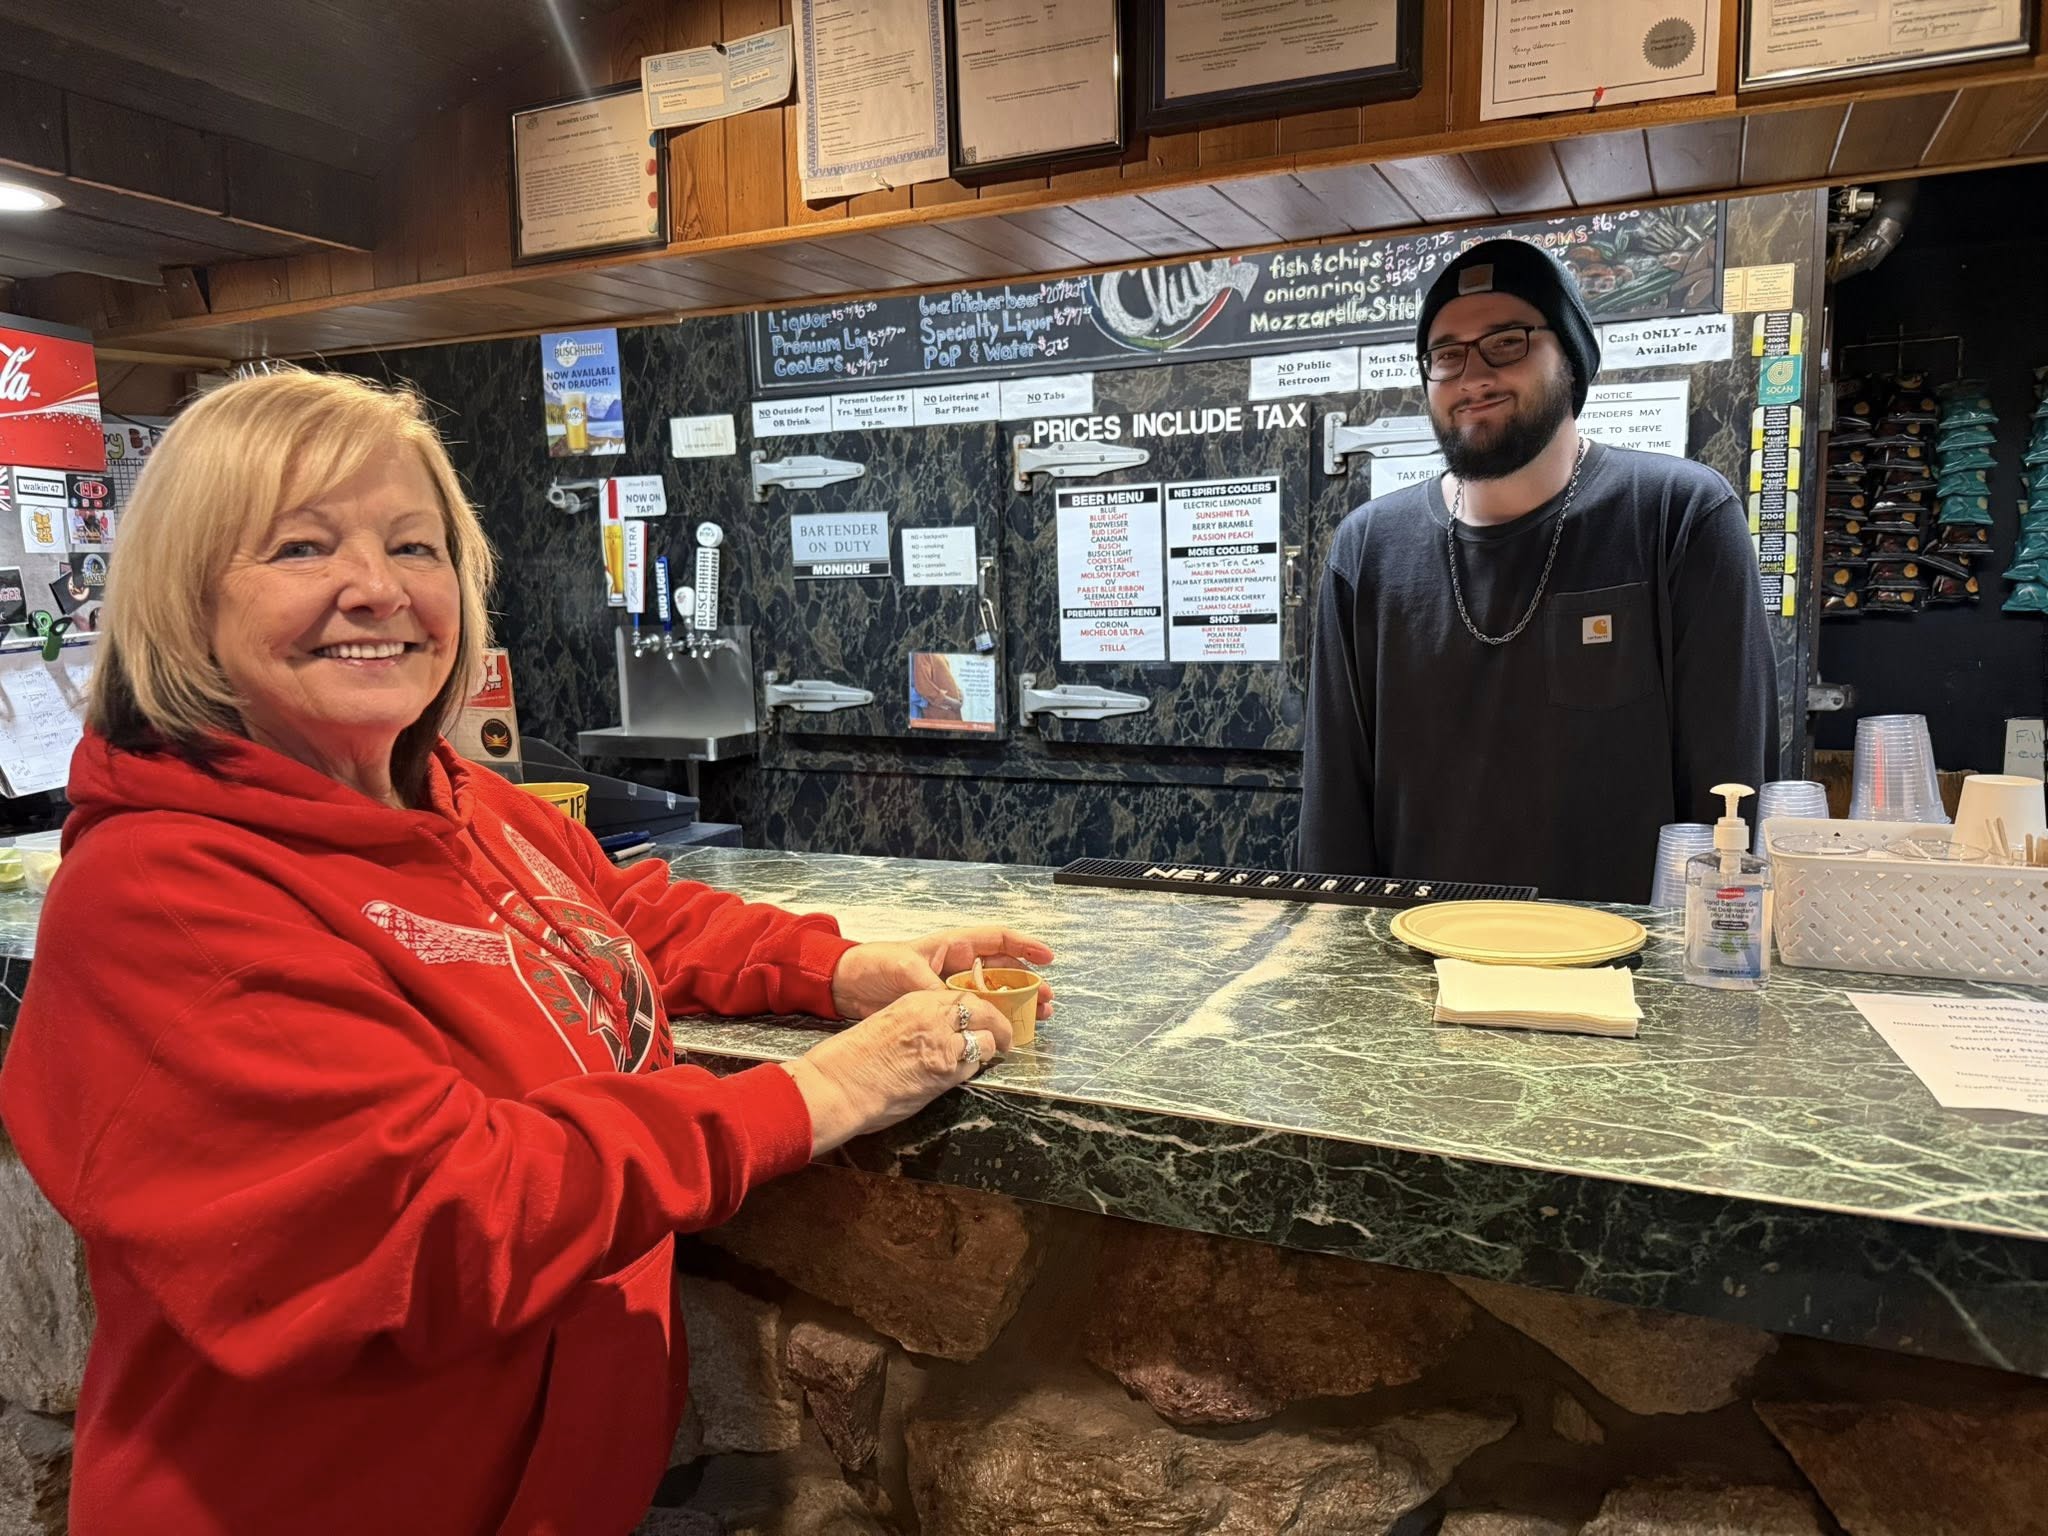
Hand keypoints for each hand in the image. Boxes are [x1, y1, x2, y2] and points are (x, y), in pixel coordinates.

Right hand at [783, 989, 1010, 1154]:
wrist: (839, 1084)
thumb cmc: (852, 1058)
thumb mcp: (887, 1023)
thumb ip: (915, 1022)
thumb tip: (935, 1031)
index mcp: (916, 1001)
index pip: (961, 996)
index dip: (978, 1007)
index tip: (983, 1015)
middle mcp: (933, 1018)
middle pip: (982, 1011)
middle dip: (999, 1023)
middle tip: (1005, 1035)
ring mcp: (941, 1046)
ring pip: (985, 1040)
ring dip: (990, 1048)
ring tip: (992, 1055)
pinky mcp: (943, 1074)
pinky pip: (973, 1066)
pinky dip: (976, 1068)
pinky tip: (970, 1070)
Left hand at [829, 926, 1055, 1020]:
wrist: (846, 984)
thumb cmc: (874, 965)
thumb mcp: (905, 972)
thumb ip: (934, 989)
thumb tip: (959, 1009)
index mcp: (952, 945)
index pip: (997, 940)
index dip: (1025, 946)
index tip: (1048, 958)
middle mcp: (956, 965)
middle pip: (1002, 970)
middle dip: (1027, 984)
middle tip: (1047, 1002)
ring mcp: (950, 987)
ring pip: (991, 994)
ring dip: (1014, 1005)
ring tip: (1036, 1020)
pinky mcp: (941, 1008)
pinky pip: (972, 1013)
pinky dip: (989, 1021)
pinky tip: (1002, 1033)